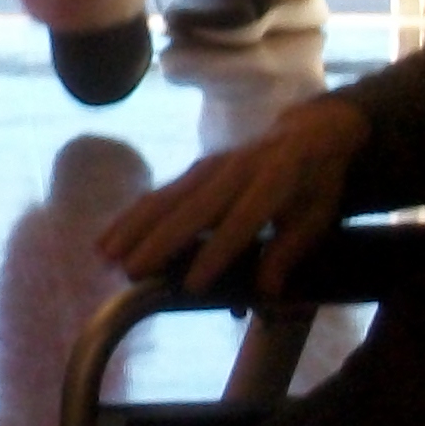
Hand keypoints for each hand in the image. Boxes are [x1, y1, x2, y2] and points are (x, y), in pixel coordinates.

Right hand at [97, 93, 369, 292]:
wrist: (310, 132)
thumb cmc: (316, 184)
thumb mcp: (318, 217)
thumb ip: (290, 251)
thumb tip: (267, 293)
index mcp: (274, 180)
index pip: (241, 221)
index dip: (216, 253)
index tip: (192, 285)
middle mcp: (235, 169)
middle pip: (193, 208)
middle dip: (159, 242)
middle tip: (132, 273)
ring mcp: (210, 166)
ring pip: (166, 198)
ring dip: (134, 228)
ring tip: (107, 256)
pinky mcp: (195, 169)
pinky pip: (159, 194)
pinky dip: (131, 217)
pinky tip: (106, 239)